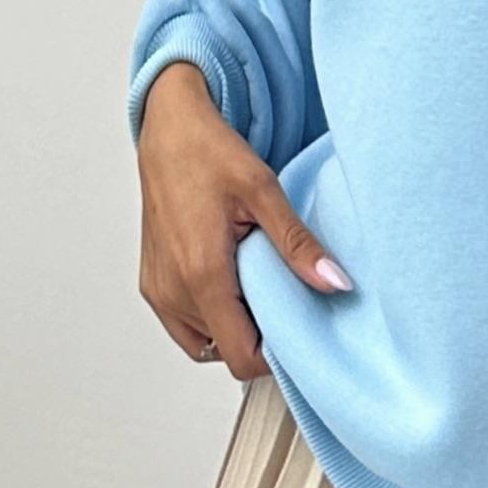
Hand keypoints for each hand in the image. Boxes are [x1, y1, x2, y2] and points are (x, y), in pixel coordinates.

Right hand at [134, 62, 352, 378]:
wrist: (168, 129)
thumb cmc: (208, 152)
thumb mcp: (264, 192)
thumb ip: (298, 245)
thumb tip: (335, 283)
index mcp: (201, 274)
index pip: (242, 357)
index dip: (276, 355)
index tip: (300, 330)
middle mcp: (173, 291)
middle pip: (227, 351)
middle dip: (260, 334)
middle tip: (284, 294)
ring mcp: (158, 291)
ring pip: (207, 342)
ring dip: (236, 325)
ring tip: (256, 282)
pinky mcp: (152, 285)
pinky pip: (187, 327)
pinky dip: (214, 317)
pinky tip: (233, 282)